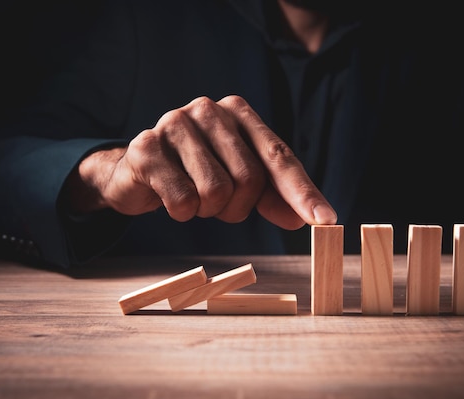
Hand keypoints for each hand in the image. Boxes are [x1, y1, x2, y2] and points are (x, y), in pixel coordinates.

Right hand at [66, 95, 336, 229]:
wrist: (138, 169)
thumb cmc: (195, 172)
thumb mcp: (239, 180)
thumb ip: (274, 196)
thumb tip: (310, 221)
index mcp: (238, 112)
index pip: (279, 156)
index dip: (302, 193)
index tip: (326, 222)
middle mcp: (209, 110)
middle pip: (249, 179)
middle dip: (235, 207)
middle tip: (215, 203)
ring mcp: (175, 124)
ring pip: (215, 192)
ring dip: (206, 210)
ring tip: (191, 197)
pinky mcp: (145, 147)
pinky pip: (182, 200)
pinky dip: (180, 212)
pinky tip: (168, 197)